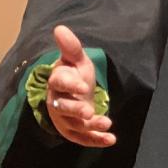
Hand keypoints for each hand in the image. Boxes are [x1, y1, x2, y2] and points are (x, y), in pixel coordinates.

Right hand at [46, 25, 114, 146]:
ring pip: (74, 124)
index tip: (84, 86)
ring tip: (107, 123)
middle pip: (63, 107)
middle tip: (90, 111)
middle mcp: (57, 101)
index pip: (60, 82)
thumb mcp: (76, 60)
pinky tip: (111, 140)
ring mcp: (64, 118)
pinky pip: (83, 138)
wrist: (73, 93)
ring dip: (90, 126)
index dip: (71, 85)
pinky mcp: (73, 131)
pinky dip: (96, 140)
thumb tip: (60, 28)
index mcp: (57, 81)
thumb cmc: (74, 74)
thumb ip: (71, 47)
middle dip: (76, 110)